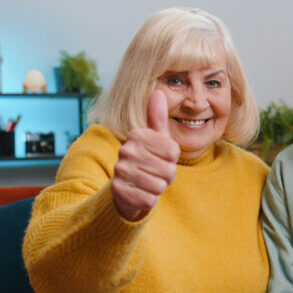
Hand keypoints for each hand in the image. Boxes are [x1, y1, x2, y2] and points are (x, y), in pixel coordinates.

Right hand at [111, 90, 179, 220]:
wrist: (124, 188)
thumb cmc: (147, 161)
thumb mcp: (155, 139)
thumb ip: (157, 118)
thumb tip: (159, 92)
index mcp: (137, 136)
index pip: (173, 151)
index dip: (172, 160)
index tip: (160, 159)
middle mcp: (126, 151)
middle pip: (169, 170)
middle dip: (166, 176)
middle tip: (154, 173)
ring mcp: (120, 171)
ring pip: (159, 186)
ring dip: (158, 188)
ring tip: (147, 183)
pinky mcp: (118, 191)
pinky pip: (150, 199)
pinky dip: (149, 200)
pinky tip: (140, 193)